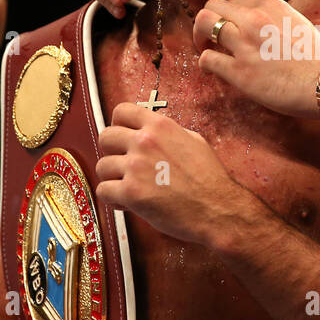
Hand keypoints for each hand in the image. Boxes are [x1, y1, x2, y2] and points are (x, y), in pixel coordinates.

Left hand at [95, 102, 262, 244]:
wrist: (217, 208)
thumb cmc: (210, 178)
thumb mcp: (194, 141)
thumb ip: (169, 133)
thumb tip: (154, 132)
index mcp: (160, 126)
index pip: (121, 111)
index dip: (118, 124)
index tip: (123, 137)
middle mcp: (144, 142)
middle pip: (105, 137)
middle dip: (111, 152)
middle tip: (122, 164)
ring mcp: (135, 167)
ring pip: (102, 167)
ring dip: (112, 178)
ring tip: (126, 187)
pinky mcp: (131, 193)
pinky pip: (103, 191)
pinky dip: (112, 198)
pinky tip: (126, 202)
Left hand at [192, 0, 319, 120]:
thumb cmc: (318, 59)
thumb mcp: (297, 24)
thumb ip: (275, 20)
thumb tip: (261, 29)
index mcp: (271, 5)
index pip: (236, 1)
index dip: (228, 15)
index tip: (230, 27)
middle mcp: (254, 18)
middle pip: (212, 5)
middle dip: (207, 20)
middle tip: (209, 36)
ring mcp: (245, 43)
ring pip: (204, 23)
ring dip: (200, 37)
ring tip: (205, 48)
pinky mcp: (240, 70)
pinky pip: (207, 58)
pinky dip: (205, 63)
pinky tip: (211, 69)